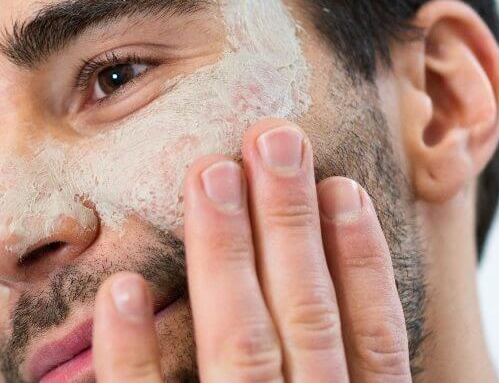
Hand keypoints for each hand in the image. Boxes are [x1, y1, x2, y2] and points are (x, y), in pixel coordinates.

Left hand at [92, 119, 411, 381]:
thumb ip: (334, 370)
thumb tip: (341, 258)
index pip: (376, 342)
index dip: (364, 263)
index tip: (344, 187)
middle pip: (306, 320)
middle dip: (290, 224)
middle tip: (275, 138)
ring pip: (242, 348)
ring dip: (226, 254)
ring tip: (212, 173)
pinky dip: (132, 352)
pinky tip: (122, 290)